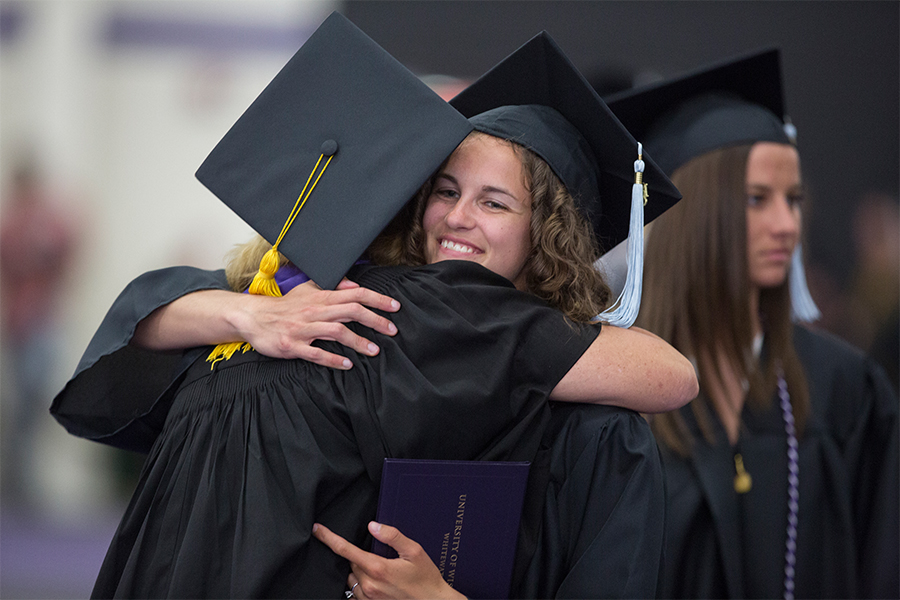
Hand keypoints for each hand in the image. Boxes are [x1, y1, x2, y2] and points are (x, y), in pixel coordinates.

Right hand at [135, 278, 399, 369]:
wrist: (252, 317)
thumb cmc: (284, 306)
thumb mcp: (307, 290)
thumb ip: (331, 287)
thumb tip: (353, 284)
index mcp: (321, 297)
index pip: (354, 294)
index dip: (376, 300)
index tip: (395, 307)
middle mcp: (314, 310)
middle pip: (350, 311)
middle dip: (374, 320)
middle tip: (392, 330)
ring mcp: (303, 328)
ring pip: (336, 332)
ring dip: (358, 341)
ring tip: (374, 351)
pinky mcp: (292, 345)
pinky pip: (315, 353)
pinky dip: (332, 359)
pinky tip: (347, 365)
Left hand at [313, 522, 465, 599]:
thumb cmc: (425, 578)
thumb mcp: (414, 551)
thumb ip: (392, 536)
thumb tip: (373, 526)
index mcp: (377, 568)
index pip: (346, 550)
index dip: (329, 538)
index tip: (317, 530)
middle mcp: (369, 585)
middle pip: (350, 563)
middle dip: (359, 555)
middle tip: (379, 555)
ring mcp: (368, 598)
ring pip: (351, 578)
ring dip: (359, 571)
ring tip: (380, 571)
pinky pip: (356, 592)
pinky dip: (361, 584)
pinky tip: (377, 583)